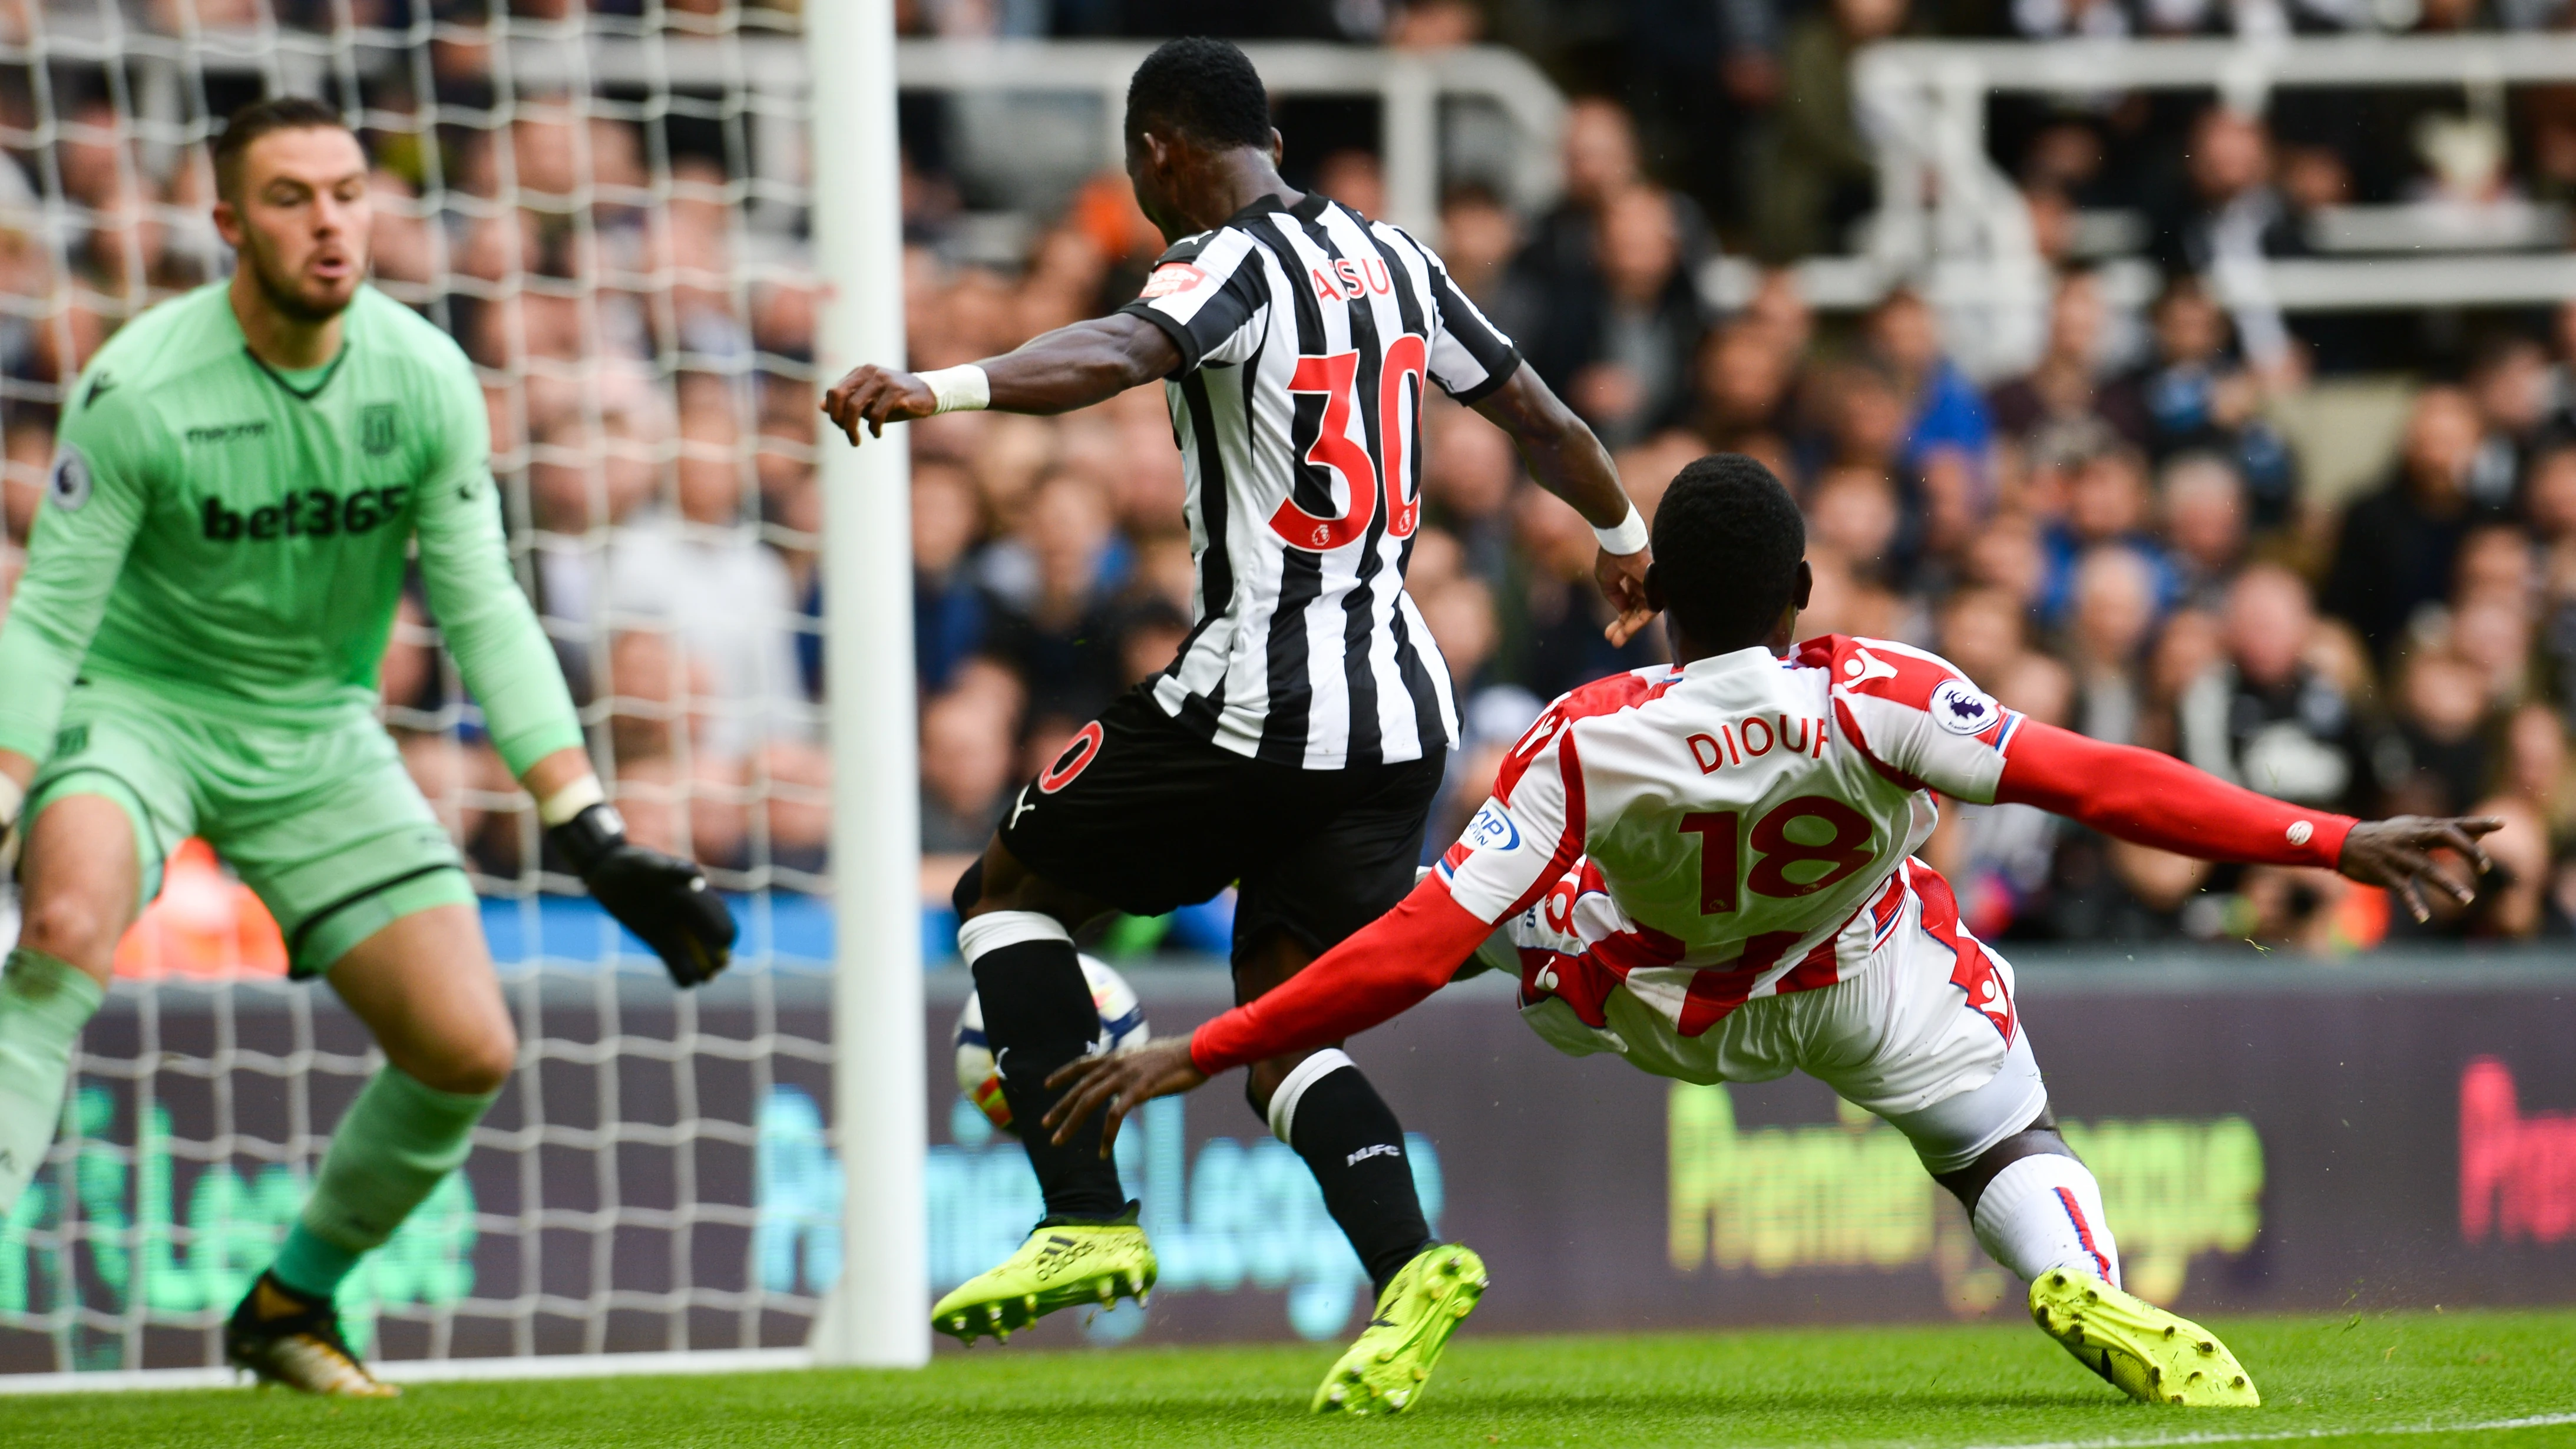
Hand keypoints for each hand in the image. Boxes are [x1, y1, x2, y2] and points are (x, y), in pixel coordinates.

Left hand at [548, 804, 737, 985]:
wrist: (605, 870)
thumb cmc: (629, 862)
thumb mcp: (647, 863)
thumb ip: (671, 871)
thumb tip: (697, 877)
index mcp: (691, 892)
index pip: (716, 912)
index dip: (722, 926)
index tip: (724, 941)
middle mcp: (686, 912)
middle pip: (709, 936)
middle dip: (716, 951)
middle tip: (718, 966)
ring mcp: (672, 926)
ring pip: (693, 951)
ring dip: (702, 966)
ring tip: (703, 979)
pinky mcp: (656, 937)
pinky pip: (672, 958)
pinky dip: (680, 971)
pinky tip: (686, 984)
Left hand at [820, 364, 936, 446]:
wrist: (929, 393)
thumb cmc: (896, 399)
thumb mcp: (870, 399)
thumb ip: (848, 401)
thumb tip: (822, 406)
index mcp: (861, 372)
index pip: (834, 391)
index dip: (833, 412)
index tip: (841, 426)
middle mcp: (870, 373)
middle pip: (841, 397)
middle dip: (839, 420)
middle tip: (847, 435)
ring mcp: (884, 381)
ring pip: (856, 406)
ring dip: (852, 428)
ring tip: (857, 440)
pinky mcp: (898, 392)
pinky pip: (877, 414)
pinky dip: (873, 428)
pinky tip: (877, 434)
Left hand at [1043, 1037, 1208, 1156]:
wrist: (1197, 1051)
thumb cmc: (1178, 1057)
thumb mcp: (1147, 1058)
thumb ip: (1132, 1069)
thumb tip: (1128, 1082)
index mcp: (1117, 1056)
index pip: (1082, 1064)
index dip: (1063, 1074)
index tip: (1046, 1085)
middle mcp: (1116, 1064)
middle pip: (1080, 1088)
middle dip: (1060, 1108)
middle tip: (1045, 1124)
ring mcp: (1125, 1077)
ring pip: (1089, 1102)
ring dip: (1071, 1123)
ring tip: (1058, 1140)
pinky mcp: (1138, 1090)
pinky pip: (1115, 1116)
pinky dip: (1106, 1136)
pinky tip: (1102, 1151)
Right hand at [1596, 545, 1655, 646]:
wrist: (1620, 543)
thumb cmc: (1613, 556)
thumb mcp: (1607, 580)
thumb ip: (1614, 595)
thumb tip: (1621, 610)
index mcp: (1634, 580)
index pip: (1629, 604)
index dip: (1619, 619)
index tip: (1609, 632)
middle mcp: (1645, 585)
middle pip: (1637, 612)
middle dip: (1624, 627)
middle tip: (1614, 641)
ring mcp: (1652, 588)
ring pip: (1643, 615)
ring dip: (1630, 629)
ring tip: (1617, 641)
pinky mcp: (1657, 590)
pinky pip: (1650, 611)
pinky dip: (1638, 621)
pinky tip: (1627, 630)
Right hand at [2337, 815, 2501, 922]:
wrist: (2344, 842)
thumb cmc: (2386, 837)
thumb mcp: (2414, 829)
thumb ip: (2445, 832)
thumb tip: (2480, 833)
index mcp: (2421, 827)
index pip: (2455, 823)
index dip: (2479, 823)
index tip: (2502, 823)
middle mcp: (2412, 838)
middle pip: (2445, 838)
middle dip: (2467, 851)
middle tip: (2484, 867)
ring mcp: (2398, 856)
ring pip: (2427, 869)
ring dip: (2448, 885)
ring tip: (2467, 900)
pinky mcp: (2385, 873)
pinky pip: (2403, 890)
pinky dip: (2413, 904)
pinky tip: (2424, 917)